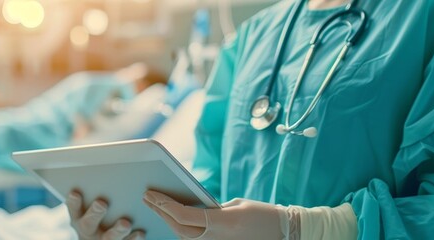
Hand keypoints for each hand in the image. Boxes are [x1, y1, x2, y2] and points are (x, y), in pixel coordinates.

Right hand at [66, 191, 144, 239]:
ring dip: (117, 230)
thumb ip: (96, 190)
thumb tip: (105, 166)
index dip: (74, 201)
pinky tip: (140, 232)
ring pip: (108, 237)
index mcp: (79, 216)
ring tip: (125, 223)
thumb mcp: (92, 202)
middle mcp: (88, 230)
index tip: (76, 192)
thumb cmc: (100, 211)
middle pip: (88, 223)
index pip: (73, 208)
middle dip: (94, 213)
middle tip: (101, 203)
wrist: (101, 235)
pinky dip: (133, 239)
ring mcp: (102, 239)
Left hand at [142, 190, 282, 239]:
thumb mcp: (237, 205)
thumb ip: (213, 208)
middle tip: (147, 198)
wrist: (286, 232)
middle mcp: (217, 238)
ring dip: (169, 222)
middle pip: (179, 229)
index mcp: (222, 223)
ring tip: (157, 207)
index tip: (150, 194)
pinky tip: (174, 220)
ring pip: (185, 238)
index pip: (184, 216)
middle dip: (161, 213)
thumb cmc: (264, 214)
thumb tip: (194, 208)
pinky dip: (183, 230)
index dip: (164, 205)